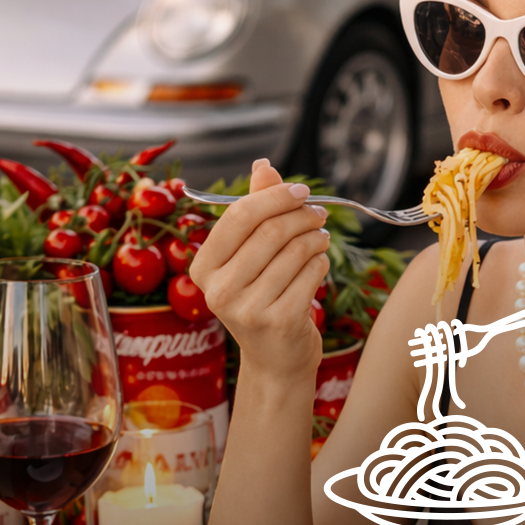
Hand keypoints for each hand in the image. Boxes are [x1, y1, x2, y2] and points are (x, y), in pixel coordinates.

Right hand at [189, 159, 330, 382]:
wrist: (276, 360)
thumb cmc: (263, 297)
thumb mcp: (250, 256)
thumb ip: (256, 210)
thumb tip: (263, 165)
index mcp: (203, 267)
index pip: (239, 216)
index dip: (275, 197)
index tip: (302, 191)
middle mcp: (218, 290)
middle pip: (271, 231)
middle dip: (303, 216)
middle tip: (320, 214)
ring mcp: (247, 309)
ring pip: (296, 251)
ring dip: (316, 239)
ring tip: (320, 239)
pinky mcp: (278, 322)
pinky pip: (311, 274)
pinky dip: (322, 264)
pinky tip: (319, 266)